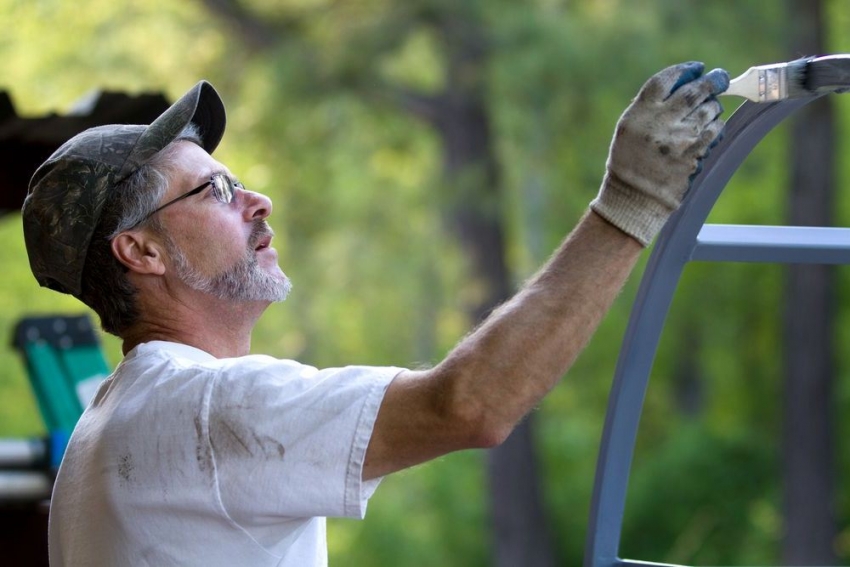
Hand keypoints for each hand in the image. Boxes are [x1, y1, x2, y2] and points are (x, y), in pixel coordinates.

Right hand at [591, 62, 728, 245]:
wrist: (633, 196)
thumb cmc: (630, 160)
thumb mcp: (629, 128)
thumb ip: (651, 106)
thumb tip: (684, 84)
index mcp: (640, 113)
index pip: (665, 80)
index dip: (685, 70)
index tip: (696, 68)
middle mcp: (660, 122)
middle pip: (694, 91)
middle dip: (711, 81)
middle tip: (718, 78)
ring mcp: (680, 139)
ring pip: (709, 109)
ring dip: (713, 106)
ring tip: (709, 109)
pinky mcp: (695, 154)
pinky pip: (715, 131)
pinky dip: (715, 126)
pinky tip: (709, 128)